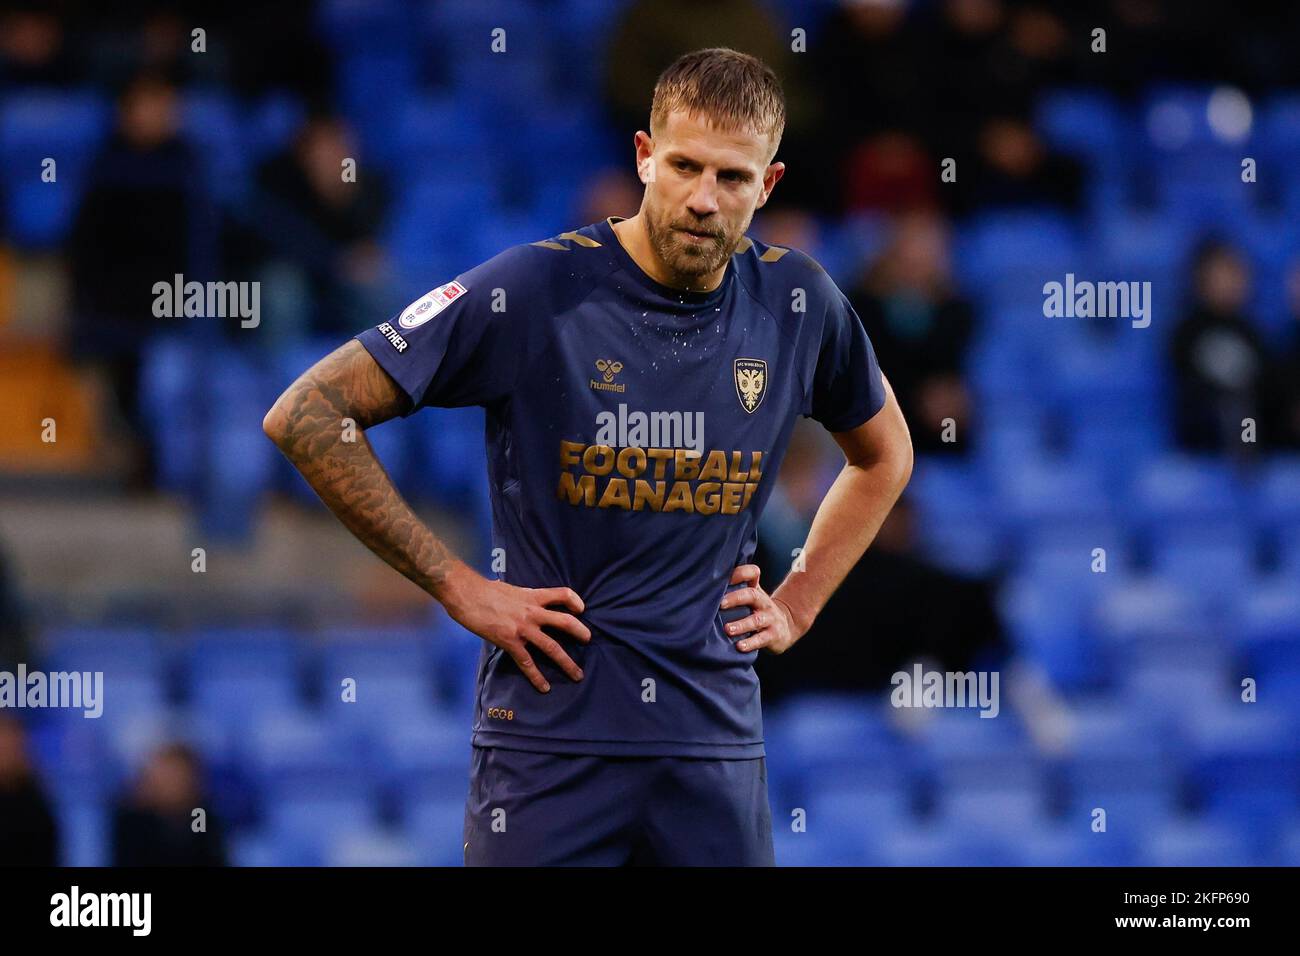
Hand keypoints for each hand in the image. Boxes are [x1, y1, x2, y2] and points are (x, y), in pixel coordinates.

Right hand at [440, 564, 590, 692]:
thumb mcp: (510, 589)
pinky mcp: (510, 641)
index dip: (575, 600)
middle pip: (565, 622)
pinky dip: (537, 677)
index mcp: (533, 596)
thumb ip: (521, 598)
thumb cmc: (483, 589)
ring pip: (552, 647)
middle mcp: (533, 611)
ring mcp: (523, 628)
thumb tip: (521, 602)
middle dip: (580, 632)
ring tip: (577, 674)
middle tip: (588, 640)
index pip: (562, 594)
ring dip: (567, 662)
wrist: (466, 593)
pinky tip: (544, 687)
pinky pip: (527, 662)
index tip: (581, 608)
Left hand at [719, 564, 801, 654]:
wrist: (785, 626)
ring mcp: (770, 619)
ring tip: (728, 629)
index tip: (725, 578)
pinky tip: (740, 646)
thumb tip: (704, 586)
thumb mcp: (751, 597)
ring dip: (741, 625)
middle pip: (751, 595)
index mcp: (756, 590)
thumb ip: (734, 590)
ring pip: (756, 620)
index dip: (740, 573)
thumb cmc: (758, 610)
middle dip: (735, 599)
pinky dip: (750, 643)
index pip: (752, 574)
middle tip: (720, 604)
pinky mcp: (773, 635)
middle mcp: (763, 602)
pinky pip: (762, 639)